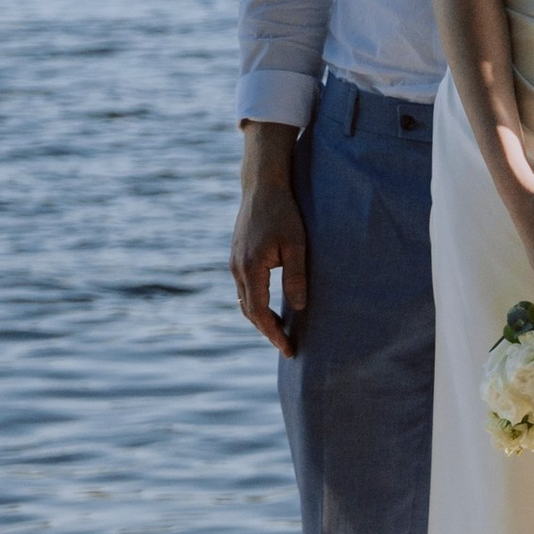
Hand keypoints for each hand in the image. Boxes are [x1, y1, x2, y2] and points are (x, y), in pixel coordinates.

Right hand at [232, 124, 307, 355]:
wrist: (262, 184)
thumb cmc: (283, 211)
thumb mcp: (296, 244)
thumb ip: (296, 276)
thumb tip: (298, 308)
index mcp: (251, 268)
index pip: (260, 313)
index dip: (274, 334)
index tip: (288, 349)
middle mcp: (237, 268)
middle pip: (249, 311)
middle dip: (266, 330)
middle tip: (287, 345)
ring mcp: (234, 261)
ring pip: (244, 300)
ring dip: (259, 317)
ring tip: (280, 329)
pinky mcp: (237, 254)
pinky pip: (243, 287)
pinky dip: (254, 302)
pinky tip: (268, 303)